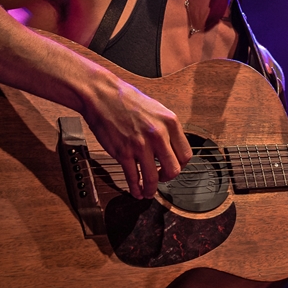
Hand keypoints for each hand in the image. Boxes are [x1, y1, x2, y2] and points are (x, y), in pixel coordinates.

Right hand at [81, 77, 192, 199]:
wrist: (102, 95)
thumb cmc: (126, 100)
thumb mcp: (156, 109)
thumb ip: (165, 128)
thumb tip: (170, 147)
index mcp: (170, 123)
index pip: (185, 154)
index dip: (180, 165)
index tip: (172, 167)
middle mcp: (158, 135)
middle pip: (173, 170)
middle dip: (167, 178)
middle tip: (161, 178)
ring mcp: (141, 145)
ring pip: (153, 178)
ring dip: (151, 189)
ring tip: (148, 192)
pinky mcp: (123, 153)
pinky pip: (133, 177)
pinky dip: (135, 188)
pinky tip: (135, 191)